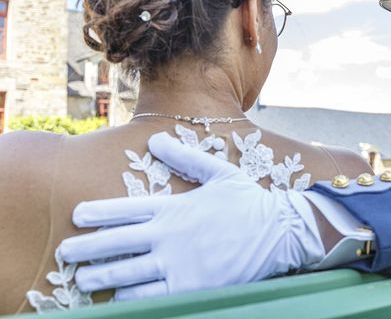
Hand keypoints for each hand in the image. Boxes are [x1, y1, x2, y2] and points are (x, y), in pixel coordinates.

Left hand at [59, 132, 324, 299]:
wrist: (278, 233)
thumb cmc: (248, 201)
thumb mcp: (218, 173)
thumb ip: (184, 157)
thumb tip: (155, 140)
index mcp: (174, 207)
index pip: (126, 209)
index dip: (98, 213)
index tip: (77, 216)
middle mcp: (169, 235)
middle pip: (117, 242)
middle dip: (86, 248)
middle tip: (66, 252)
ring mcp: (177, 263)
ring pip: (126, 273)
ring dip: (100, 275)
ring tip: (82, 278)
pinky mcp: (190, 286)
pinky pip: (149, 296)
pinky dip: (129, 297)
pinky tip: (117, 296)